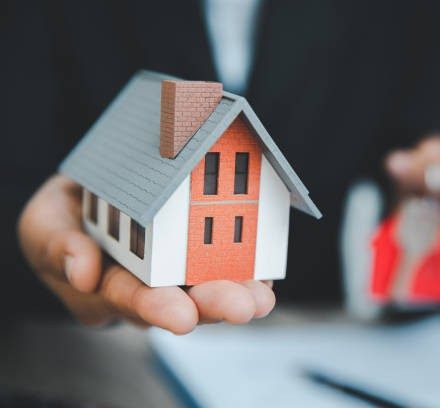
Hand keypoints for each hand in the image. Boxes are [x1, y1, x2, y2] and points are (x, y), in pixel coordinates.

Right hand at [17, 175, 274, 333]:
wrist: (95, 194)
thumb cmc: (69, 214)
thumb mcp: (46, 222)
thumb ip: (57, 246)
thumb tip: (82, 272)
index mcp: (104, 285)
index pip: (127, 297)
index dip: (153, 306)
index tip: (180, 315)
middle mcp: (145, 287)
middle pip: (179, 302)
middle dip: (211, 306)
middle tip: (241, 307)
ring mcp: (175, 274)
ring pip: (208, 288)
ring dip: (238, 293)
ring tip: (262, 297)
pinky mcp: (200, 256)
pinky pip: (226, 265)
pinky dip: (248, 267)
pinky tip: (267, 273)